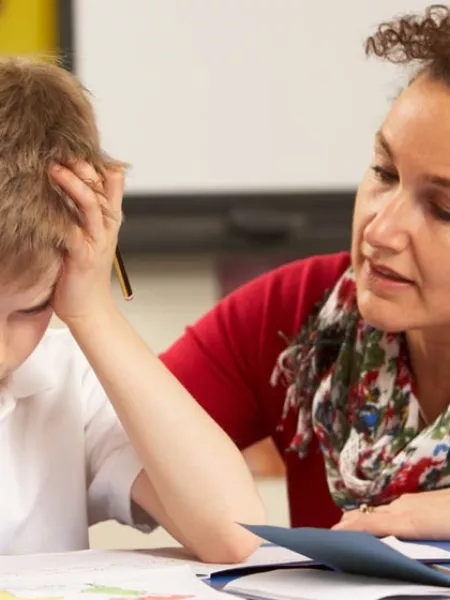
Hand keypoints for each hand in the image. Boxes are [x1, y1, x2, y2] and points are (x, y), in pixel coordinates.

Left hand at [49, 161, 123, 323]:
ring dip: (74, 184)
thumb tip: (65, 185)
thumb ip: (82, 212)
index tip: (74, 145)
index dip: (96, 161)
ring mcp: (97, 240)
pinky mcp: (84, 256)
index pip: (111, 181)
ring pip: (91, 204)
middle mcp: (106, 226)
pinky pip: (75, 231)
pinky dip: (62, 217)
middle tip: (61, 148)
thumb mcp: (87, 236)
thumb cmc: (82, 272)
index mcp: (108, 219)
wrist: (88, 308)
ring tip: (54, 168)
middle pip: (103, 186)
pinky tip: (45, 206)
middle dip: (84, 165)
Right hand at [332, 489, 449, 538]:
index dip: (345, 530)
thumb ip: (412, 543)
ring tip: (348, 533)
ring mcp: (412, 500)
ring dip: (362, 521)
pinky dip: (378, 517)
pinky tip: (382, 524)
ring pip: (379, 510)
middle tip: (330, 539)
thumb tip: (391, 547)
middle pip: (367, 515)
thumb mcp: (435, 537)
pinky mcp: (421, 499)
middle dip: (346, 525)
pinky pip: (391, 508)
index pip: (367, 524)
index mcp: (408, 521)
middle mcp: (404, 507)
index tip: (326, 538)